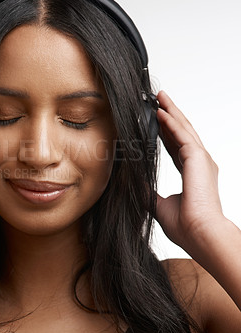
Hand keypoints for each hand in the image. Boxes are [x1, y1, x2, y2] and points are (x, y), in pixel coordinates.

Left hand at [155, 91, 224, 251]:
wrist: (199, 234)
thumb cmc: (186, 226)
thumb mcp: (158, 205)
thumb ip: (146, 191)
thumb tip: (132, 182)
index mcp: (191, 173)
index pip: (176, 147)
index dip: (166, 133)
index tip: (156, 121)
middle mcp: (197, 163)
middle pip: (181, 133)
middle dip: (170, 115)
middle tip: (158, 101)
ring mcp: (200, 159)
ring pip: (183, 129)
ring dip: (171, 112)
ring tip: (160, 98)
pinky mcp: (198, 158)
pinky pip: (182, 135)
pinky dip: (171, 122)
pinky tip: (161, 112)